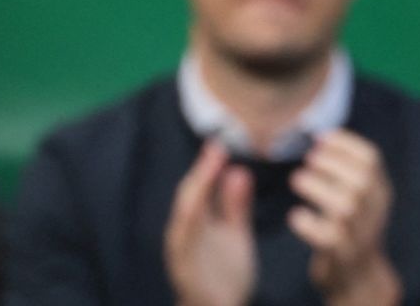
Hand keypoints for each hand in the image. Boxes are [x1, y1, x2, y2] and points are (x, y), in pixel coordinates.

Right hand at [165, 142, 255, 305]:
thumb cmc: (225, 275)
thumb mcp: (235, 234)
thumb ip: (235, 206)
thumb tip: (237, 170)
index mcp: (198, 224)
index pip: (201, 190)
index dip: (208, 167)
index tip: (220, 144)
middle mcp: (185, 234)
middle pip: (190, 197)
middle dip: (201, 173)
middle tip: (216, 147)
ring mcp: (182, 252)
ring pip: (184, 216)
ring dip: (196, 190)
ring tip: (210, 167)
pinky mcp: (184, 271)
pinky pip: (184, 245)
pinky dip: (188, 224)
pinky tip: (197, 204)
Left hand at [289, 130, 400, 305]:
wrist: (358, 277)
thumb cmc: (351, 230)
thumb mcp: (360, 199)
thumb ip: (347, 173)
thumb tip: (320, 138)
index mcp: (380, 192)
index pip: (372, 159)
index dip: (345, 143)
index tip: (319, 137)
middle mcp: (375, 211)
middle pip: (361, 179)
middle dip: (332, 163)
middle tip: (308, 159)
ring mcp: (360, 234)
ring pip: (345, 206)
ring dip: (318, 188)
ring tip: (297, 179)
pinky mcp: (343, 254)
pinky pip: (328, 237)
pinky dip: (309, 223)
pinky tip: (296, 215)